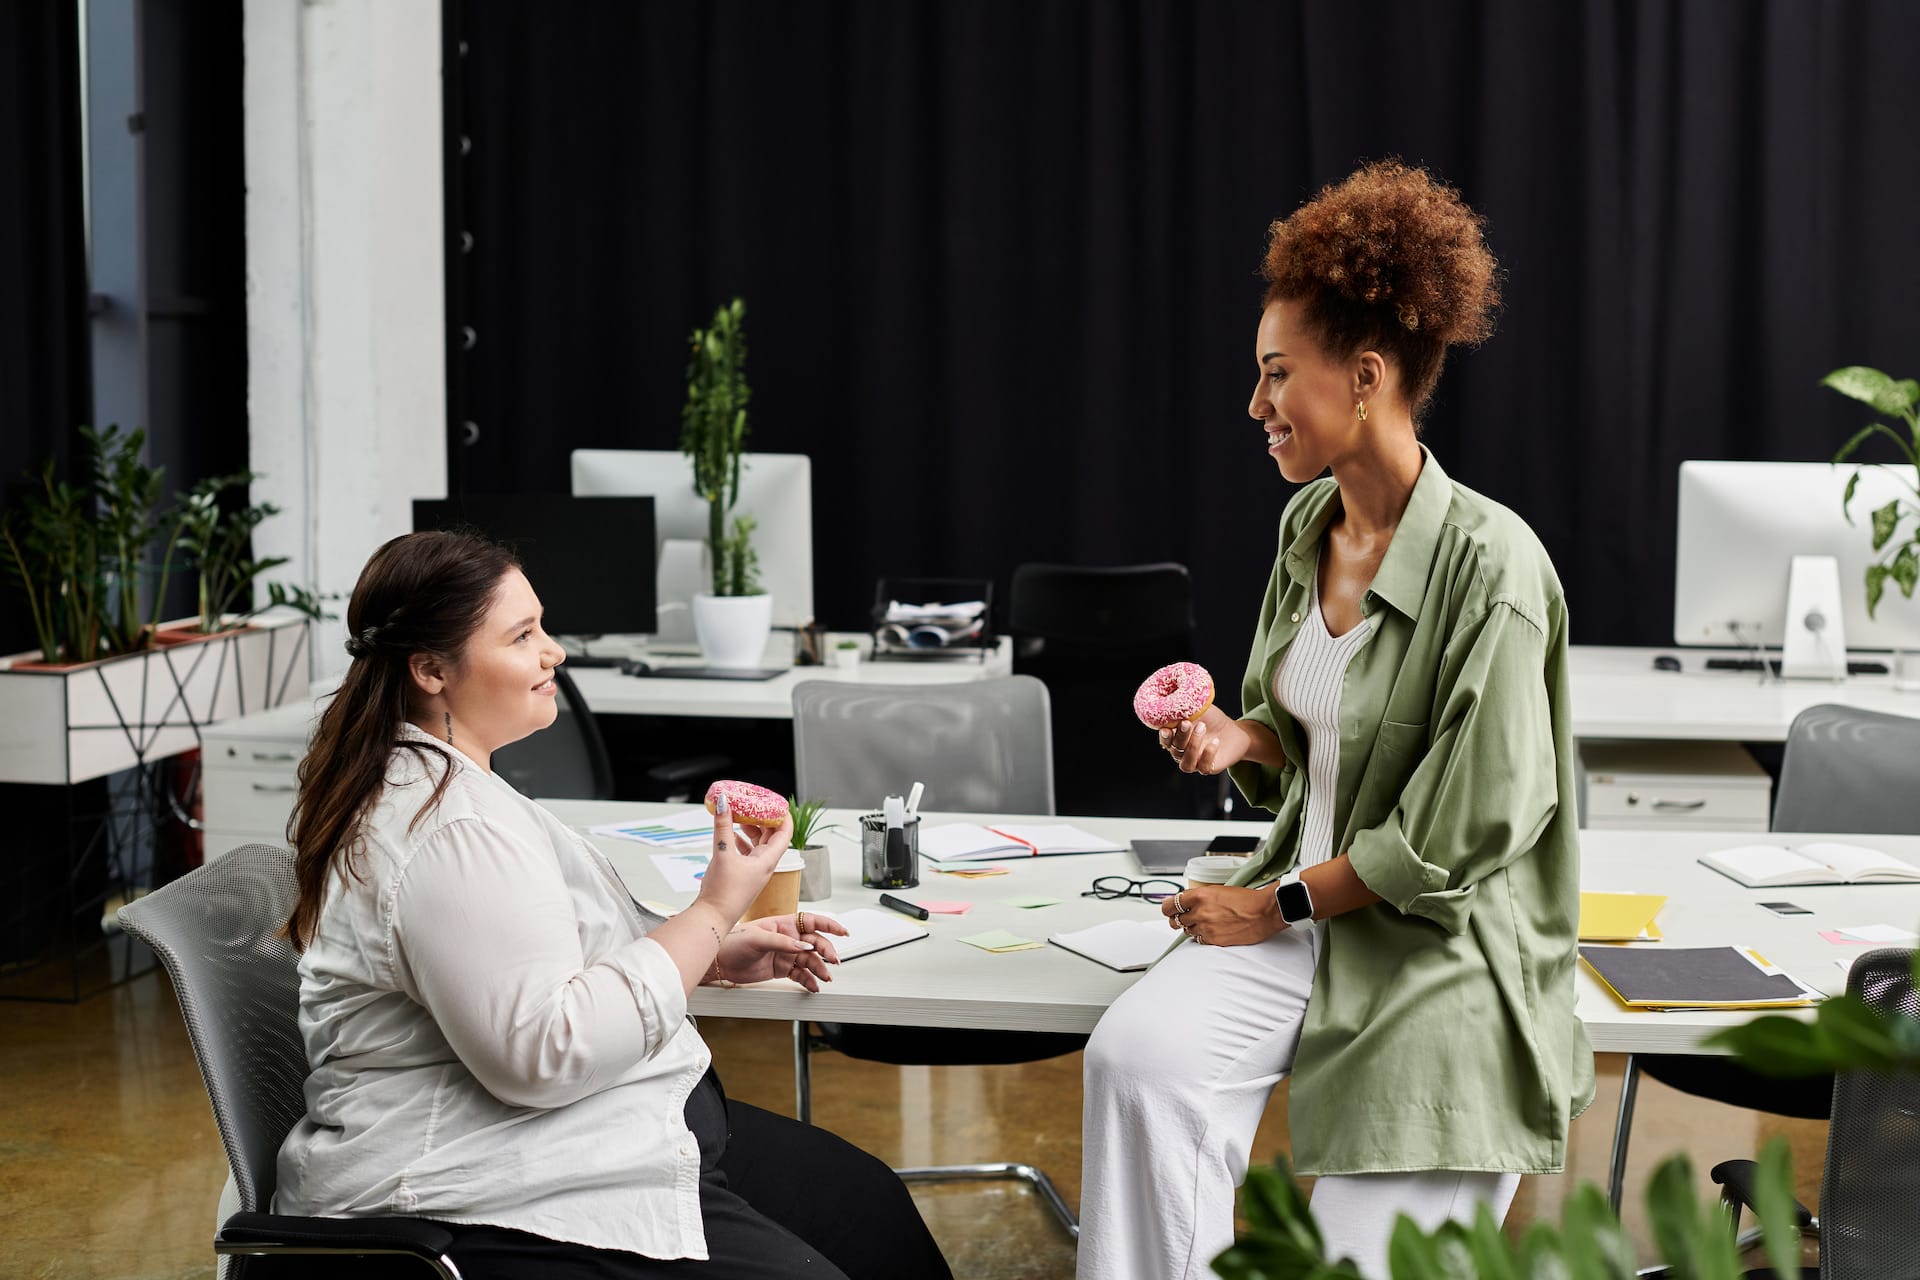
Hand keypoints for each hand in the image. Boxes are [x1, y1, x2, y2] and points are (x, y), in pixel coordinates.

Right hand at [694, 803, 794, 924]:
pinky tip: (729, 835)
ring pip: (757, 844)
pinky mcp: (742, 876)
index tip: (777, 802)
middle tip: (754, 806)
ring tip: (739, 816)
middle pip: (770, 836)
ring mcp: (753, 871)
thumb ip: (722, 827)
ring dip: (750, 829)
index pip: (784, 833)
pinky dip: (740, 841)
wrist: (713, 918)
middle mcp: (763, 866)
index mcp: (767, 861)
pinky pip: (746, 853)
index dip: (783, 816)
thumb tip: (724, 802)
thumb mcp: (722, 854)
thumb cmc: (723, 894)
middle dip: (763, 819)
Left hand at [713, 912, 848, 989]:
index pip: (812, 921)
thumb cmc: (733, 942)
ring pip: (810, 960)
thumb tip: (804, 946)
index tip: (843, 931)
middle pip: (815, 943)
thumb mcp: (758, 938)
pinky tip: (813, 986)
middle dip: (826, 951)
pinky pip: (800, 974)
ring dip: (819, 968)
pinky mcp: (781, 969)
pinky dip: (808, 980)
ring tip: (824, 977)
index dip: (829, 925)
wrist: (719, 962)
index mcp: (783, 924)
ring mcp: (785, 954)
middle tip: (832, 961)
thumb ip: (783, 942)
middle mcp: (787, 938)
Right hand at [1158, 705, 1253, 775]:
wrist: (1234, 731)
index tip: (1166, 729)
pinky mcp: (1209, 768)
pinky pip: (1204, 768)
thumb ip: (1186, 707)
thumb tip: (1174, 697)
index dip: (1164, 737)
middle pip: (1175, 750)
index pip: (1165, 741)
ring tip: (1202, 728)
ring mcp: (1195, 762)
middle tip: (1186, 723)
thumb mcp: (1199, 710)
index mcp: (1176, 739)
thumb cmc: (1213, 719)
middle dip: (1180, 736)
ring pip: (1186, 763)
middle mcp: (1183, 753)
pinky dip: (1208, 754)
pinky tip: (1215, 741)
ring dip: (1192, 746)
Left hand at [1160, 884, 1283, 946]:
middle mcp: (1200, 912)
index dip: (1167, 908)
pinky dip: (1201, 937)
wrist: (1264, 912)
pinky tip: (1209, 931)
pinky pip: (1199, 940)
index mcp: (1200, 896)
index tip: (1168, 910)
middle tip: (1181, 918)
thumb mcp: (1219, 890)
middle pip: (1175, 920)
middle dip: (1178, 919)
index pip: (1171, 905)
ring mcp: (1206, 928)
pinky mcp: (1214, 940)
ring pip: (1186, 931)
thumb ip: (1201, 897)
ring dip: (1190, 928)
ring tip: (1202, 923)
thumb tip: (1189, 902)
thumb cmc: (1247, 899)